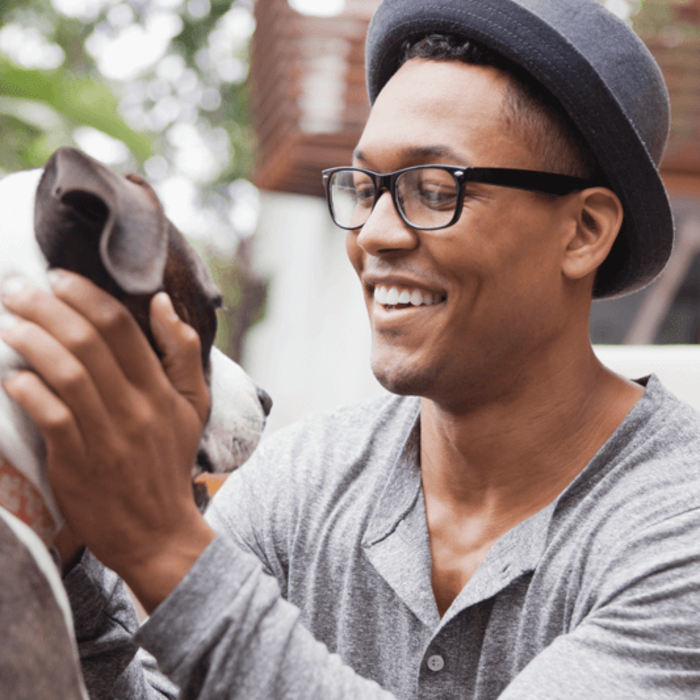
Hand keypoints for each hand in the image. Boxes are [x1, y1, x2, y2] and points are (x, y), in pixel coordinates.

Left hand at [0, 271, 215, 611]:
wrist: (159, 532)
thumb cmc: (169, 463)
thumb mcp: (193, 406)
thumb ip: (183, 353)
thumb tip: (161, 303)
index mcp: (161, 389)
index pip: (122, 328)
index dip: (85, 296)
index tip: (57, 278)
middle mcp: (136, 407)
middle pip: (89, 342)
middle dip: (47, 308)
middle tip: (16, 289)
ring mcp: (108, 436)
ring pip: (67, 374)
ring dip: (31, 342)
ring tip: (7, 324)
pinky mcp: (79, 463)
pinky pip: (51, 417)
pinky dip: (28, 392)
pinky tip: (11, 377)